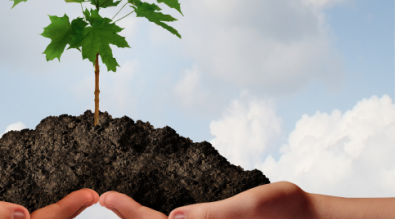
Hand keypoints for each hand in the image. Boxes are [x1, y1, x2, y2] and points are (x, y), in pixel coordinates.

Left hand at [99, 181, 312, 218]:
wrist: (308, 216)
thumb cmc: (285, 209)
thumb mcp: (251, 206)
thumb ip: (215, 215)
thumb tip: (175, 218)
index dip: (131, 213)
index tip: (106, 196)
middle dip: (131, 217)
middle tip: (104, 198)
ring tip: (116, 204)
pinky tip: (153, 212)